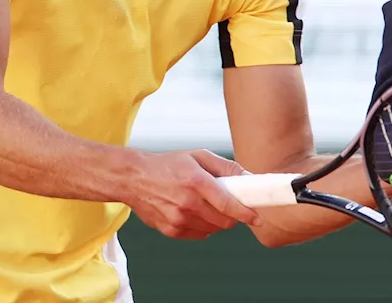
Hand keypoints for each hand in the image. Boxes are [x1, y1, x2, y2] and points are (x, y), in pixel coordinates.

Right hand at [127, 149, 261, 239]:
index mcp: (196, 182)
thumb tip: (248, 177)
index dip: (246, 213)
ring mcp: (177, 219)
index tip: (257, 218)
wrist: (134, 178)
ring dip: (218, 220)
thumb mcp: (198, 156)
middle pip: (224, 221)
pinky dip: (203, 226)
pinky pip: (199, 234)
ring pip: (213, 229)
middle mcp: (187, 203)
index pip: (228, 204)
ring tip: (206, 204)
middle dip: (233, 216)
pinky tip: (194, 211)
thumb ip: (226, 167)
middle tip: (229, 205)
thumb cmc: (168, 165)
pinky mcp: (170, 230)